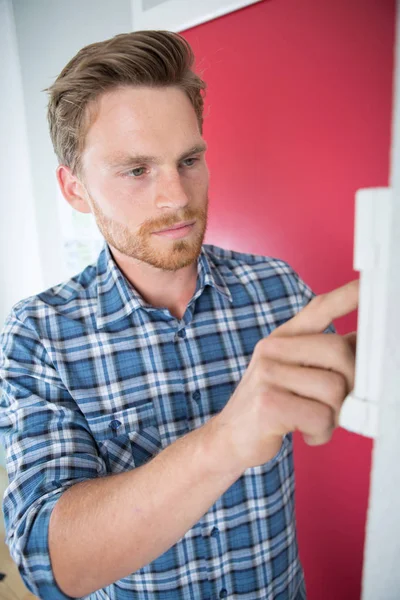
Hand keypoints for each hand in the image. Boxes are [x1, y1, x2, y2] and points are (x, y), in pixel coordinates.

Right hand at [216, 280, 358, 469]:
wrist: (228, 436)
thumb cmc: (269, 405)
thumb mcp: (292, 372)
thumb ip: (323, 357)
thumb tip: (361, 343)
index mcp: (282, 339)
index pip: (319, 309)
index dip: (346, 296)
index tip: (367, 283)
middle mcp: (272, 350)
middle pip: (340, 352)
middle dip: (351, 385)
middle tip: (338, 405)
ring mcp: (267, 375)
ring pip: (335, 389)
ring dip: (334, 416)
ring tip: (314, 421)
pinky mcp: (268, 404)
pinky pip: (321, 417)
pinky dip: (322, 433)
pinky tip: (307, 433)